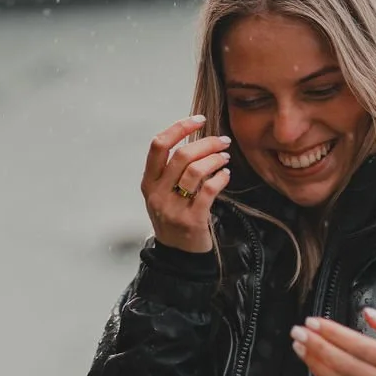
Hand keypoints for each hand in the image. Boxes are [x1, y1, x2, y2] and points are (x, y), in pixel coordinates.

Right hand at [141, 116, 231, 253]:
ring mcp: (173, 209)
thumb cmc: (175, 216)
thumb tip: (194, 136)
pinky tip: (226, 175)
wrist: (178, 255)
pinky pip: (209, 190)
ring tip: (225, 158)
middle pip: (182, 155)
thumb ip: (171, 169)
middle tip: (223, 141)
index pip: (158, 145)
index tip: (199, 120)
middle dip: (207, 143)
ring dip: (216, 159)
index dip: (179, 127)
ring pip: (196, 171)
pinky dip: (221, 177)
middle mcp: (157, 195)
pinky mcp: (191, 220)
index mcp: (148, 183)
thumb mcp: (163, 193)